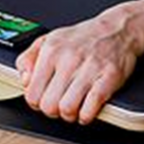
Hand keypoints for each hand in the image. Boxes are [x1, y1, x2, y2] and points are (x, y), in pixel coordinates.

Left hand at [16, 13, 142, 124]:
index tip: (44, 99)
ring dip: (70, 115)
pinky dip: (86, 115)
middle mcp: (69, 59)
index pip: (32, 93)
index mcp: (51, 51)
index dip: (37, 103)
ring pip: (67, 109)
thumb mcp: (50, 39)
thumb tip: (24, 80)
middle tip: (60, 104)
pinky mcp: (109, 77)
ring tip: (73, 108)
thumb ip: (28, 58)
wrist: (119, 28)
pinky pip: (90, 108)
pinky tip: (87, 109)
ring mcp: (90, 68)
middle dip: (53, 111)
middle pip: (48, 105)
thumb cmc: (84, 37)